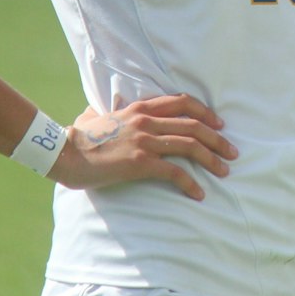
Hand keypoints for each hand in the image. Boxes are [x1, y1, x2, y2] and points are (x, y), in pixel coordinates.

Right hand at [48, 94, 237, 198]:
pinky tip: (199, 193)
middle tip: (232, 151)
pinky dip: (191, 183)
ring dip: (212, 158)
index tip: (219, 124)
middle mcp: (146, 121)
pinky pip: (174, 172)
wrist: (62, 153)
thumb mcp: (97, 116)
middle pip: (193, 124)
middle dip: (217, 138)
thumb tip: (96, 110)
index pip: (182, 102)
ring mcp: (144, 141)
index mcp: (139, 108)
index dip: (205, 112)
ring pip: (190, 145)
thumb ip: (107, 111)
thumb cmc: (78, 138)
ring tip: (225, 171)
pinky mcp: (139, 162)